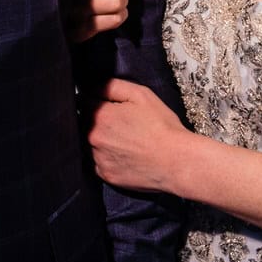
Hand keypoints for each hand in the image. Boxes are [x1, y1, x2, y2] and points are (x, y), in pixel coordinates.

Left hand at [87, 77, 188, 193]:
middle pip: (84, 123)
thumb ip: (112, 86)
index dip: (96, 100)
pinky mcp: (105, 175)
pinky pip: (98, 162)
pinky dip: (106, 157)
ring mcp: (98, 158)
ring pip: (89, 143)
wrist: (177, 162)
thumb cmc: (162, 126)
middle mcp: (93, 138)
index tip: (107, 104)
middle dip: (96, 120)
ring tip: (123, 140)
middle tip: (119, 124)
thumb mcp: (141, 95)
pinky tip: (123, 155)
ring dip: (100, 140)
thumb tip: (92, 86)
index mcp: (100, 115)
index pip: (84, 101)